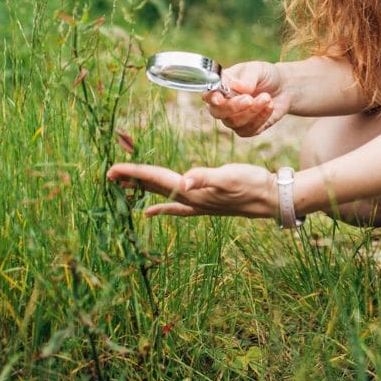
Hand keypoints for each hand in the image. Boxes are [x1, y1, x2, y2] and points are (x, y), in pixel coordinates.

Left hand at [106, 161, 275, 218]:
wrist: (272, 198)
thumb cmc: (252, 184)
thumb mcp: (229, 177)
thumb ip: (206, 178)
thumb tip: (185, 182)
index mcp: (191, 191)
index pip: (155, 179)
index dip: (133, 173)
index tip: (111, 170)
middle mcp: (190, 199)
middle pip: (154, 187)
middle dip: (131, 181)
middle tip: (108, 176)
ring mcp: (197, 203)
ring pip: (162, 195)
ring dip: (143, 190)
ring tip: (123, 188)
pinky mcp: (205, 202)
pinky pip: (175, 205)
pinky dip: (161, 206)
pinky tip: (151, 210)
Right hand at [205, 61, 289, 136]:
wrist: (284, 88)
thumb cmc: (265, 75)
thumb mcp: (258, 70)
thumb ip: (247, 77)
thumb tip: (236, 86)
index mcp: (220, 86)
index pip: (208, 94)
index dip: (211, 98)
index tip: (219, 98)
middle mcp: (223, 104)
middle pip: (218, 112)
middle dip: (233, 107)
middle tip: (250, 99)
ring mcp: (233, 118)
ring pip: (235, 122)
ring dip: (252, 111)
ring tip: (267, 97)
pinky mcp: (247, 129)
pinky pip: (249, 130)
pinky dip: (261, 118)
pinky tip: (270, 105)